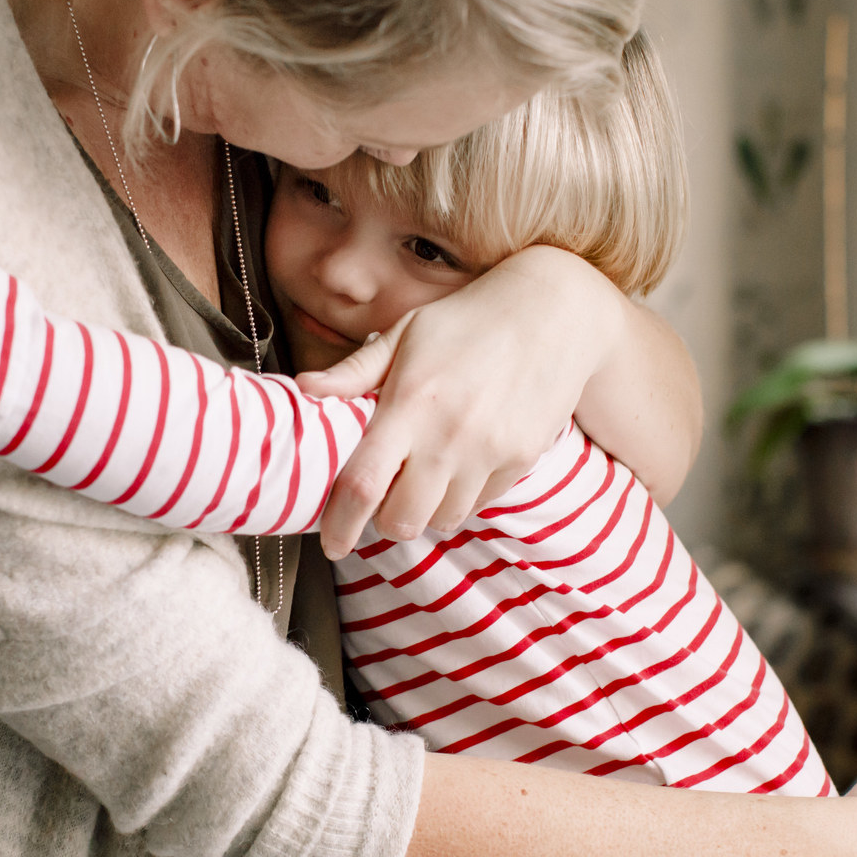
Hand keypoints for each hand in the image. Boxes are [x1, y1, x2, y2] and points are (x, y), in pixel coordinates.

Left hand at [295, 245, 619, 560]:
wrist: (552, 313)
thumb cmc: (467, 319)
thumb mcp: (406, 332)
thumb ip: (354, 371)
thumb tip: (304, 388)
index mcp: (410, 403)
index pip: (363, 484)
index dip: (340, 523)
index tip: (331, 543)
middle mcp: (449, 435)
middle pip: (403, 521)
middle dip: (386, 522)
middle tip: (384, 499)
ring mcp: (490, 451)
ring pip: (443, 519)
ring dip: (426, 509)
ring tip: (426, 472)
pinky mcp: (521, 459)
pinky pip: (480, 503)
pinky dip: (462, 495)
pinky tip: (462, 460)